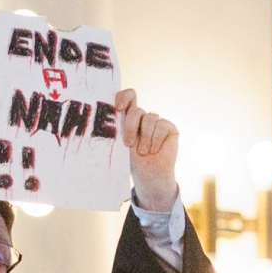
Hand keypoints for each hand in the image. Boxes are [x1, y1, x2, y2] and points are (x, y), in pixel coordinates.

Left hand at [116, 89, 178, 211]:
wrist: (149, 176)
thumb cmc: (131, 162)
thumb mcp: (120, 145)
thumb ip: (116, 130)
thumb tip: (102, 121)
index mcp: (129, 117)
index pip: (128, 96)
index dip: (124, 97)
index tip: (118, 108)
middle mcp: (144, 117)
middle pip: (137, 110)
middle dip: (130, 127)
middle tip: (128, 144)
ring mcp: (157, 121)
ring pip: (150, 118)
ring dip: (145, 138)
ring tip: (144, 152)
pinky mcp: (169, 127)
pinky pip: (162, 126)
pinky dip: (156, 140)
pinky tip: (154, 150)